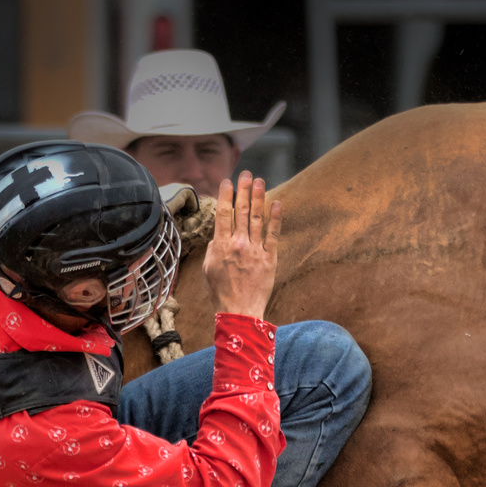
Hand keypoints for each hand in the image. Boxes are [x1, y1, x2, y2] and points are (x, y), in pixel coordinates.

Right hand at [201, 171, 280, 316]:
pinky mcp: (269, 258)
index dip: (226, 195)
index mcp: (221, 245)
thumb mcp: (208, 268)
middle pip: (241, 211)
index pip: (223, 214)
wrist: (239, 312)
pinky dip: (275, 218)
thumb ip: (214, 248)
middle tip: (247, 174)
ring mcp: (255, 250)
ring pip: (256, 218)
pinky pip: (273, 234)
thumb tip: (218, 234)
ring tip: (260, 181)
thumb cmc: (221, 292)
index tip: (229, 181)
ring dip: (258, 198)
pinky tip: (277, 203)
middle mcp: (239, 244)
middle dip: (244, 190)